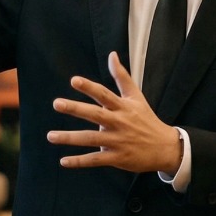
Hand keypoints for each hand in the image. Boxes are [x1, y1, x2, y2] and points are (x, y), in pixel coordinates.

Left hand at [48, 53, 182, 173]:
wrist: (165, 147)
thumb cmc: (147, 119)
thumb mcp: (136, 96)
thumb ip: (122, 76)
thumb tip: (111, 54)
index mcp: (123, 107)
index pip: (104, 94)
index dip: (89, 87)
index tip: (74, 80)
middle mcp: (119, 122)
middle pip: (95, 114)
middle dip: (75, 109)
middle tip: (56, 103)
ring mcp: (118, 141)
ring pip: (91, 139)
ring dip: (70, 138)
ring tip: (50, 136)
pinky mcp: (117, 157)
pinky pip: (95, 159)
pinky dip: (79, 161)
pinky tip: (63, 161)